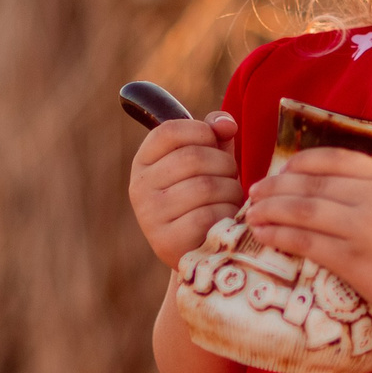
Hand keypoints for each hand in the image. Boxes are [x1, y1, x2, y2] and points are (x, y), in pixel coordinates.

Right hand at [128, 112, 239, 268]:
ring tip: (231, 196)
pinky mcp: (167, 241)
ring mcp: (150, 215)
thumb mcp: (206, 158)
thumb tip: (226, 125)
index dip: (201, 131)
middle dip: (224, 163)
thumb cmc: (204, 195)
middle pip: (192, 158)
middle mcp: (140, 187)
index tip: (216, 142)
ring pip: (205, 187)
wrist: (197, 247)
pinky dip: (227, 213)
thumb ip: (214, 133)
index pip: (169, 131)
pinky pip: (208, 215)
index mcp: (144, 161)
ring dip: (231, 189)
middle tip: (231, 175)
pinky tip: (227, 217)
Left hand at [241, 149, 371, 331]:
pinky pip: (305, 242)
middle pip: (312, 183)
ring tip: (251, 213)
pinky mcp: (353, 260)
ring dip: (270, 210)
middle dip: (275, 186)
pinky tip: (263, 235)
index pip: (334, 158)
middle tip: (254, 192)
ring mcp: (363, 229)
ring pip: (303, 210)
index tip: (280, 170)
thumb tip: (317, 185)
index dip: (299, 162)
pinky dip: (278, 235)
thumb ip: (367, 191)